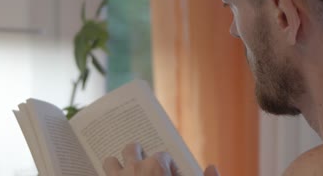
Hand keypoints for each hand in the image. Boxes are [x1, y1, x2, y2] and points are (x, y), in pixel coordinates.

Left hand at [103, 143, 219, 175]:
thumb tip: (211, 167)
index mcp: (156, 167)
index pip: (162, 155)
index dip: (167, 167)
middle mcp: (133, 169)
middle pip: (132, 148)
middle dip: (138, 154)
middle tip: (145, 169)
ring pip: (110, 161)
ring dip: (117, 165)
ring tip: (126, 174)